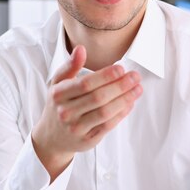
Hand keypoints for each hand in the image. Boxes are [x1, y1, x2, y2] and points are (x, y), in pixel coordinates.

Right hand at [32, 45, 142, 178]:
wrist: (51, 137)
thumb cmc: (58, 105)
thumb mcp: (58, 84)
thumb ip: (70, 66)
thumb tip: (81, 49)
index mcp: (58, 95)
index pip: (85, 84)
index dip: (105, 76)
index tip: (121, 69)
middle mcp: (66, 112)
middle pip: (98, 98)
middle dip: (120, 86)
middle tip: (135, 77)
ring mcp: (76, 128)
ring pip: (105, 113)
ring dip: (124, 100)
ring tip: (137, 89)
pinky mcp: (87, 140)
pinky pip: (108, 126)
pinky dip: (121, 114)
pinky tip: (130, 103)